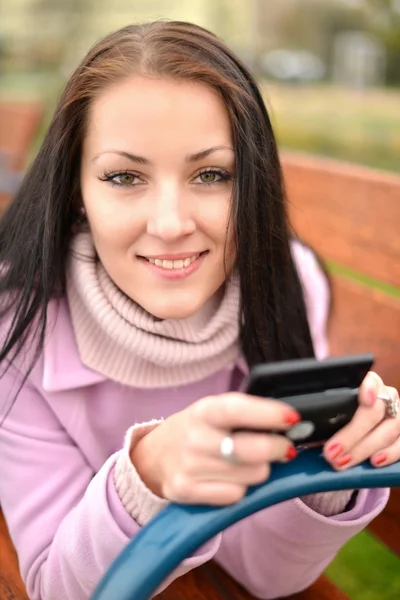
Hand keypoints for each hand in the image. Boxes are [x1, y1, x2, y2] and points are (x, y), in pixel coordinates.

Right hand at [131, 393, 299, 504]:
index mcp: (204, 410)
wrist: (154, 456)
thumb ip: (246, 414)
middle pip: (252, 450)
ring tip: (250, 462)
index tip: (292, 419)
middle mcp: (195, 438)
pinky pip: (235, 496)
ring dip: (260, 470)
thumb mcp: (214, 410)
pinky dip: (242, 488)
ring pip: (251, 476)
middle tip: (285, 447)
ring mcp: (189, 467)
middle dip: (278, 449)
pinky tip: (232, 478)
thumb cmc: (198, 429)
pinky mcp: (187, 492)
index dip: (268, 414)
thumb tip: (290, 424)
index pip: (237, 410)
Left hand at [323, 372, 399, 469]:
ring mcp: (398, 413)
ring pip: (389, 429)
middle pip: (376, 411)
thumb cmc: (339, 414)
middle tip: (331, 451)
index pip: (370, 380)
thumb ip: (323, 411)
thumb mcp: (330, 407)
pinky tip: (374, 462)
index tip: (364, 399)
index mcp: (367, 382)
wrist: (355, 425)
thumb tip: (301, 423)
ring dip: (364, 448)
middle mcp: (386, 395)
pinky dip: (389, 454)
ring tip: (343, 462)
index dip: (368, 388)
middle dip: (353, 434)